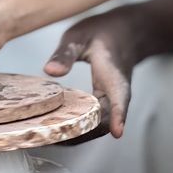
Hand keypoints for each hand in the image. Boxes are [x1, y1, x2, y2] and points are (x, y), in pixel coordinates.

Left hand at [44, 8, 139, 139]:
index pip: (120, 97)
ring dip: (76, 135)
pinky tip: (56, 130)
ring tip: (46, 139)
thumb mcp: (81, 35)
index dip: (119, 115)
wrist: (126, 34)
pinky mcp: (104, 106)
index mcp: (113, 74)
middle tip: (48, 139)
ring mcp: (111, 102)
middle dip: (81, 135)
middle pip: (105, 122)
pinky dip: (77, 129)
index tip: (118, 132)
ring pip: (98, 126)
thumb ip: (66, 53)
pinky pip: (93, 122)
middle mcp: (116, 94)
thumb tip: (49, 71)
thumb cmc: (103, 32)